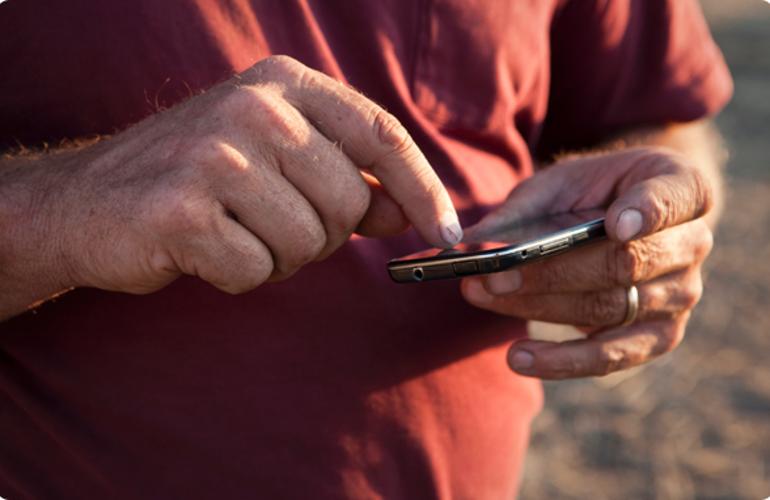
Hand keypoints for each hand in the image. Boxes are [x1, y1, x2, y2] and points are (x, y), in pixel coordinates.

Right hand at [10, 55, 460, 296]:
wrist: (88, 200)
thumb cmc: (196, 179)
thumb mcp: (276, 159)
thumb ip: (346, 177)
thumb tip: (406, 210)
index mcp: (281, 84)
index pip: (381, 135)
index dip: (424, 189)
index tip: (447, 233)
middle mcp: (252, 107)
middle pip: (349, 203)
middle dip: (321, 234)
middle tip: (269, 224)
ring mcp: (216, 155)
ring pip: (308, 243)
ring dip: (278, 256)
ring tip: (232, 231)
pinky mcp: (184, 209)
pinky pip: (257, 270)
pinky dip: (238, 275)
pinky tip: (202, 250)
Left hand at [460, 148, 714, 378]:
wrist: (620, 219)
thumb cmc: (589, 193)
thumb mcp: (560, 182)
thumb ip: (526, 208)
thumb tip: (470, 245)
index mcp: (681, 188)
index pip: (671, 199)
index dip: (647, 212)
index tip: (614, 225)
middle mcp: (693, 244)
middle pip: (625, 264)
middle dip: (553, 272)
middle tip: (494, 273)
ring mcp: (679, 295)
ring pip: (608, 308)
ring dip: (539, 308)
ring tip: (484, 299)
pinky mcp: (657, 337)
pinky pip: (611, 357)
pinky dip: (561, 362)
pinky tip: (518, 358)